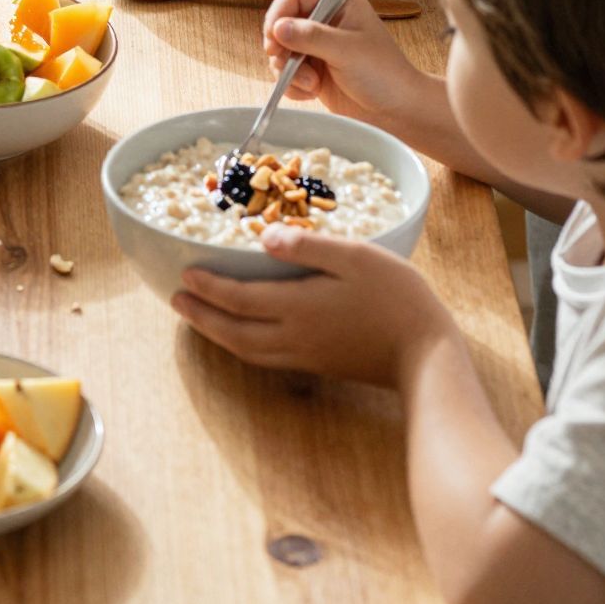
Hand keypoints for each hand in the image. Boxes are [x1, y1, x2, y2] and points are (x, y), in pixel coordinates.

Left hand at [173, 226, 450, 386]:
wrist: (428, 356)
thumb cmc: (396, 299)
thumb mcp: (356, 257)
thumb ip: (308, 246)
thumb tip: (262, 239)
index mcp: (298, 307)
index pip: (239, 299)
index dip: (209, 287)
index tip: (184, 274)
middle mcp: (294, 337)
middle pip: (234, 332)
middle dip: (202, 316)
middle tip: (176, 301)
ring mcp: (307, 355)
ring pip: (247, 351)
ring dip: (218, 335)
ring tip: (200, 319)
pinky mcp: (321, 365)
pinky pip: (267, 358)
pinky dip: (244, 346)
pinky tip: (247, 337)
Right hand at [261, 0, 423, 126]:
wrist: (396, 111)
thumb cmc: (383, 74)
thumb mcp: (346, 50)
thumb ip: (311, 36)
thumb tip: (277, 28)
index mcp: (339, 3)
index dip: (279, 14)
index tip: (273, 38)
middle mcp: (326, 21)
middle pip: (282, 24)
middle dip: (281, 48)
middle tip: (286, 63)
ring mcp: (318, 47)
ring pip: (281, 51)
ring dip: (289, 70)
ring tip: (311, 84)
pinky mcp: (314, 70)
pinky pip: (287, 73)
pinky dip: (293, 85)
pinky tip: (312, 93)